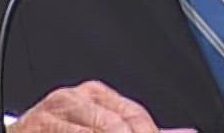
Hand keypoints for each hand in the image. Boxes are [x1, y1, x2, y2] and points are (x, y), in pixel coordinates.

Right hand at [13, 79, 194, 132]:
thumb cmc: (58, 132)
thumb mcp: (97, 126)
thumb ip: (138, 128)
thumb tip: (186, 132)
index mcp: (93, 95)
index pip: (134, 114)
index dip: (150, 132)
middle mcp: (72, 99)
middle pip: (117, 125)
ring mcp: (52, 115)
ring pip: (98, 131)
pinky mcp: (37, 127)